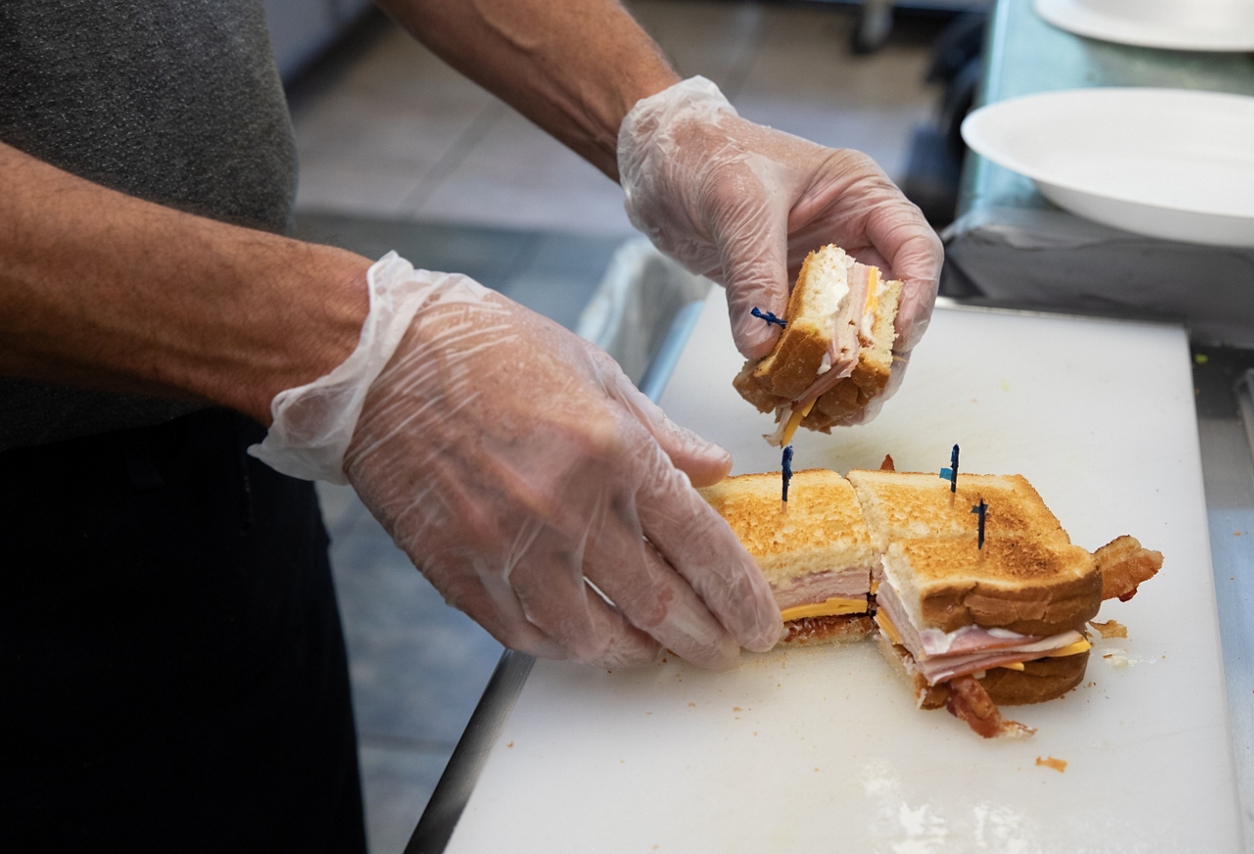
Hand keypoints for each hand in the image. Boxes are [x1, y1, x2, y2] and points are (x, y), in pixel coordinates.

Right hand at [253, 254, 783, 668]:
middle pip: (660, 602)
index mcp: (612, 449)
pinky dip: (569, 646)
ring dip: (639, 651)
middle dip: (705, 637)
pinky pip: (529, 635)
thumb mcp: (592, 369)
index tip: (759, 622)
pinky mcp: (461, 574)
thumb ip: (659, 431)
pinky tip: (590, 639)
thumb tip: (715, 469)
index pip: (700, 545)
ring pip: (596, 635)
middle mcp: (568, 508)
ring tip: (661, 649)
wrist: (377, 363)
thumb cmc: (486, 351)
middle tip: (725, 649)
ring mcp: (510, 548)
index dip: (739, 594)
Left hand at [618, 77, 943, 399]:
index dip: (915, 296)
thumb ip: (754, 272)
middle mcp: (849, 236)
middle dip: (881, 353)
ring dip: (845, 374)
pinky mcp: (783, 297)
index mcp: (860, 195)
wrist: (656, 161)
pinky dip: (802, 371)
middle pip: (889, 304)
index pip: (914, 249)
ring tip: (837, 412)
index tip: (896, 337)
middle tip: (868, 395)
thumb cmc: (706, 152)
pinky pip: (805, 341)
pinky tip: (795, 397)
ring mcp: (817, 271)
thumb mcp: (736, 205)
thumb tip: (764, 343)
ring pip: (850, 332)